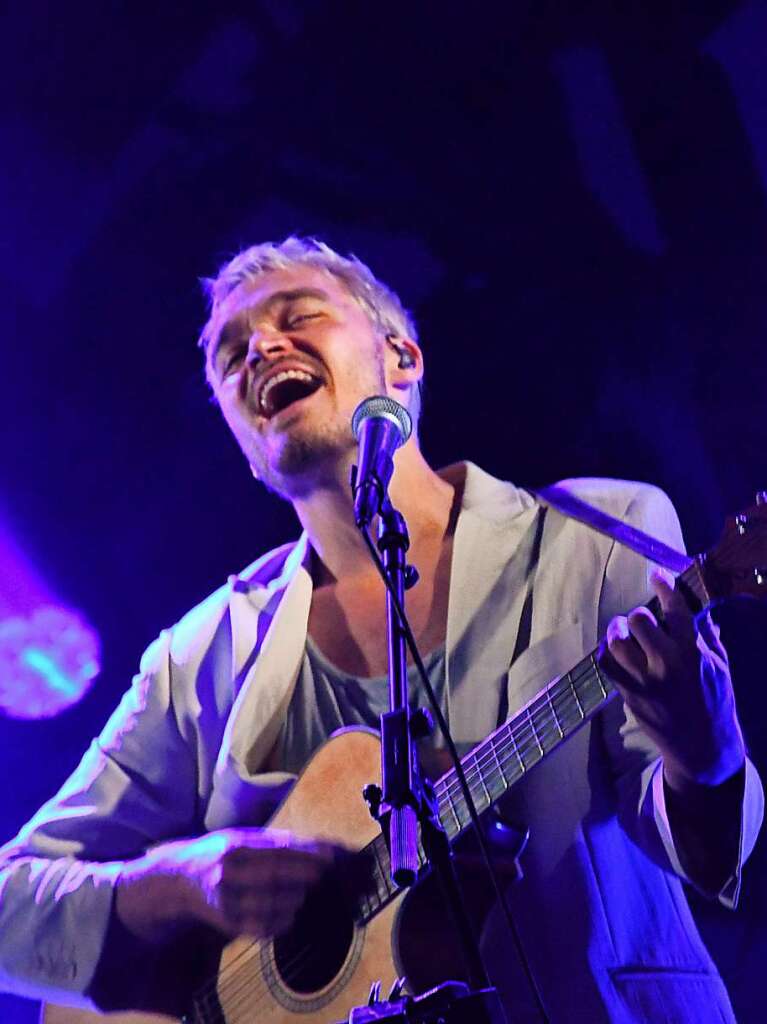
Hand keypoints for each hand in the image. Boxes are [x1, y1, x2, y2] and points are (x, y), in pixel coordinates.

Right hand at [117, 827, 337, 941]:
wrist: (176, 880)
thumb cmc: (217, 854)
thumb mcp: (239, 838)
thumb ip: (271, 842)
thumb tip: (312, 845)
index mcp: (234, 846)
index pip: (278, 850)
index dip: (307, 854)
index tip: (330, 856)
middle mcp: (228, 873)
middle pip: (276, 877)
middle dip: (305, 876)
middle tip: (324, 875)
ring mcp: (226, 900)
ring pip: (271, 904)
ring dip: (296, 899)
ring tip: (306, 893)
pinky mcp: (226, 923)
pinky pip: (261, 927)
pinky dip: (281, 922)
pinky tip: (289, 913)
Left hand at [602, 569, 745, 790]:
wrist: (702, 748)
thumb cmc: (716, 704)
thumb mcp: (721, 668)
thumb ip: (708, 637)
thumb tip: (700, 610)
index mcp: (694, 654)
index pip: (676, 610)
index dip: (664, 586)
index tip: (656, 574)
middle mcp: (667, 665)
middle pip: (639, 621)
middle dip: (639, 615)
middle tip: (641, 620)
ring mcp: (645, 681)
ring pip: (617, 642)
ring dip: (617, 630)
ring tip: (622, 630)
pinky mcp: (629, 695)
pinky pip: (606, 665)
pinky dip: (606, 652)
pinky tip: (614, 649)